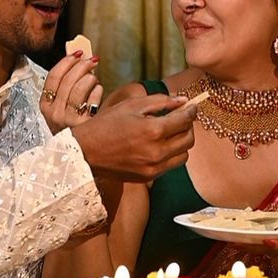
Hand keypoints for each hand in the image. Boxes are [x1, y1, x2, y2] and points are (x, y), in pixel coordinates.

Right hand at [39, 52, 102, 133]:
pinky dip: (97, 91)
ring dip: (90, 77)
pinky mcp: (84, 125)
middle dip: (82, 65)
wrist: (78, 149)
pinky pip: (92, 99)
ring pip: (80, 87)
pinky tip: (97, 91)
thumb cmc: (70, 122)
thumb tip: (77, 58)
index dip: (66, 61)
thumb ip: (65, 84)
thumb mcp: (60, 105)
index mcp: (45, 105)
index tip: (77, 53)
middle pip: (68, 79)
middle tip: (92, 59)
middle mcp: (54, 114)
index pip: (53, 77)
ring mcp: (68, 120)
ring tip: (94, 78)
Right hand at [71, 94, 196, 181]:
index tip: (191, 106)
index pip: (185, 120)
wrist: (86, 151)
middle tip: (180, 118)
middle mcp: (157, 152)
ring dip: (181, 142)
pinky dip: (171, 154)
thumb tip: (183, 100)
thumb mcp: (132, 105)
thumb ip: (161, 101)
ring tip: (170, 132)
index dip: (191, 111)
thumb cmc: (106, 124)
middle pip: (189, 139)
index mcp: (153, 130)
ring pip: (183, 155)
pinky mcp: (149, 177)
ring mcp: (154, 167)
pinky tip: (159, 145)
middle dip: (188, 126)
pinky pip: (170, 165)